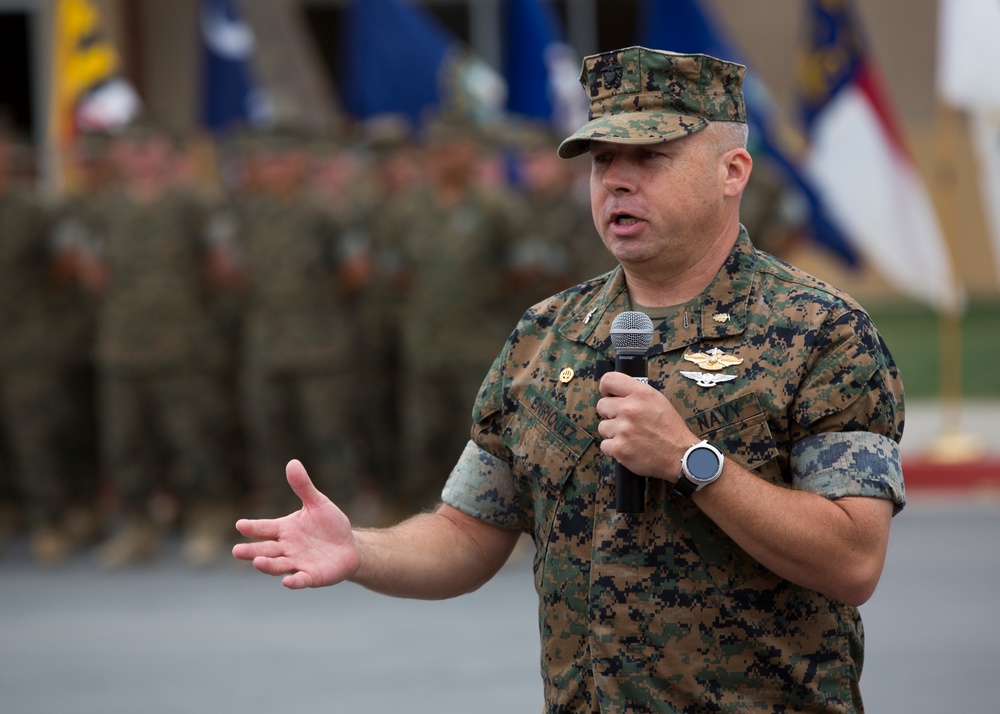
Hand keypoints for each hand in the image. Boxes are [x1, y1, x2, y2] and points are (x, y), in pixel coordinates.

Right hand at [233, 459, 360, 588]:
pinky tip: (287, 582)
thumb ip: (303, 487)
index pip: (264, 528)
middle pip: (265, 550)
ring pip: (278, 565)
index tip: (240, 525)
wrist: (349, 547)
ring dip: (268, 565)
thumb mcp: (318, 503)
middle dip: (251, 551)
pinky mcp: (311, 576)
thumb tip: (292, 462)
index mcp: (284, 529)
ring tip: (257, 562)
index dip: (252, 527)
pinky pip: (301, 580)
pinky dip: (294, 581)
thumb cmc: (329, 525)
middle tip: (236, 551)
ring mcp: (297, 563)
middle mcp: (286, 548)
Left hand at [596, 372, 696, 481]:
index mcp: (641, 393)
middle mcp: (630, 409)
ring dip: (613, 432)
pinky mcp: (619, 448)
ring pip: (602, 427)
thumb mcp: (658, 401)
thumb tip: (615, 394)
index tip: (609, 396)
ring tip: (630, 436)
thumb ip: (635, 394)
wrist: (680, 455)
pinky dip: (614, 448)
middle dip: (610, 414)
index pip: (608, 380)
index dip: (605, 389)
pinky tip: (628, 447)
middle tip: (625, 421)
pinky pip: (604, 445)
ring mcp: (623, 429)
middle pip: (601, 405)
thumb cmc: (670, 429)